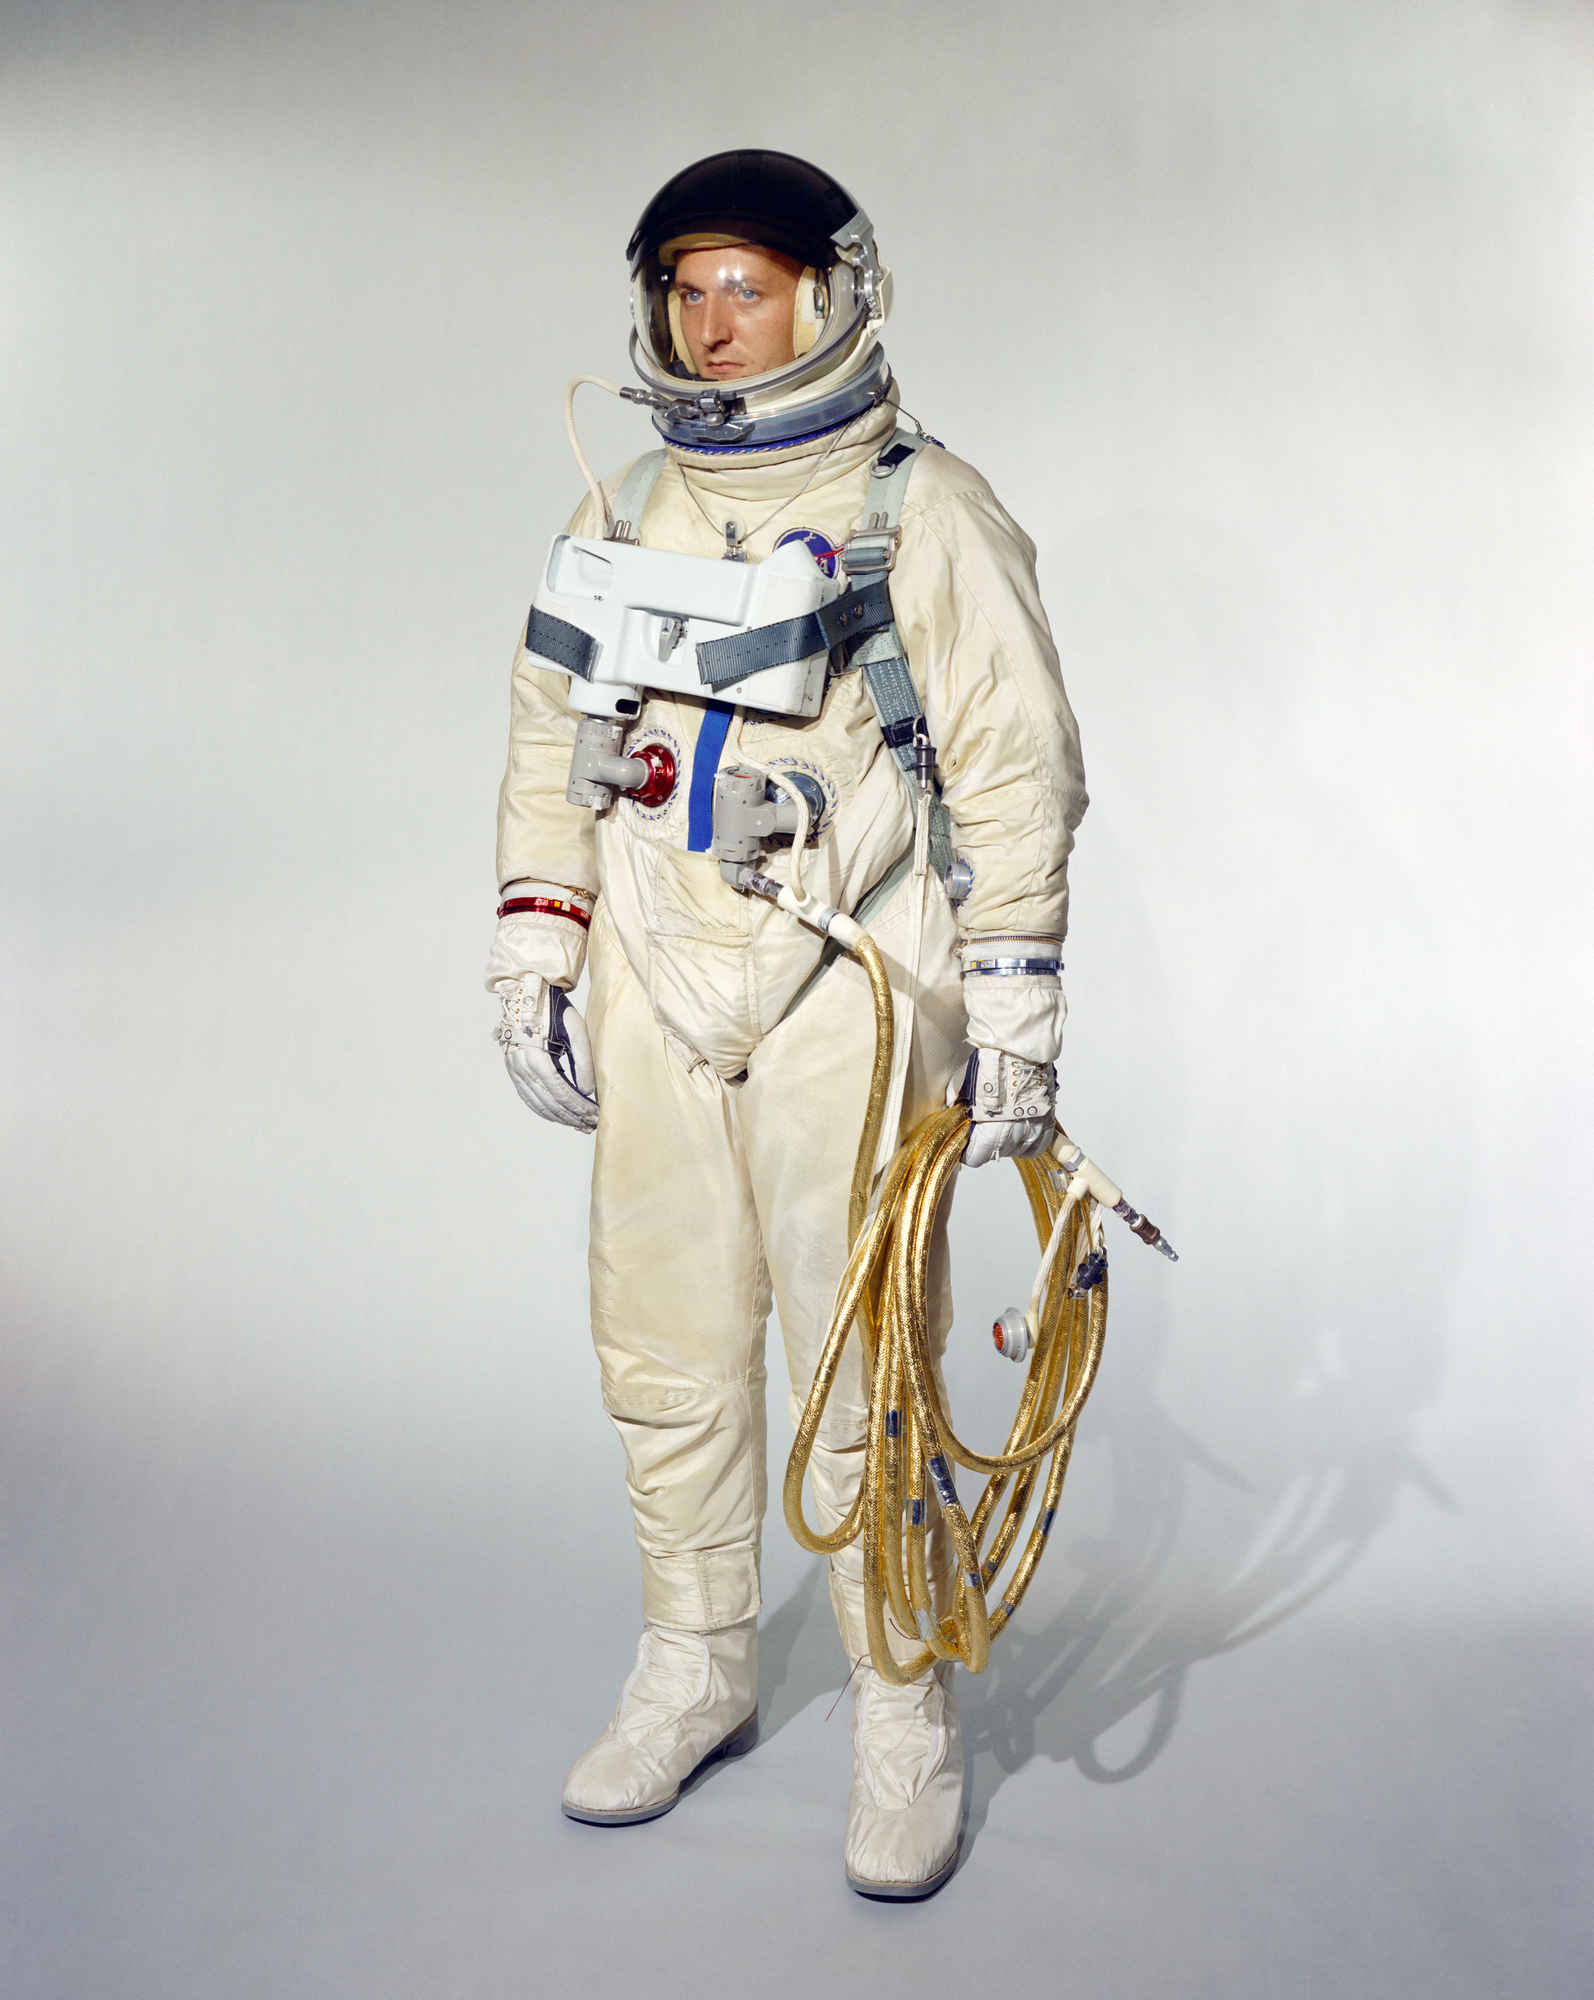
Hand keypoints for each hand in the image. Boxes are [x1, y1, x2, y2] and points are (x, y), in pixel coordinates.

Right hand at [496, 975, 598, 1132]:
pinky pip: (528, 1098)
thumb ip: (584, 1061)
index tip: (595, 1116)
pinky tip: (559, 1116)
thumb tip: (588, 1091)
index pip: (561, 1091)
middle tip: (591, 1125)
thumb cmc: (555, 1011)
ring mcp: (514, 1070)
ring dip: (559, 1118)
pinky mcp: (513, 1071)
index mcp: (537, 1056)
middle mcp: (522, 1066)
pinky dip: (544, 1111)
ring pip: (537, 1104)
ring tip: (579, 1125)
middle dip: (572, 1117)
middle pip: (549, 1102)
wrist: (528, 996)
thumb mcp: (576, 1030)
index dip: (578, 1107)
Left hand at [952, 1047, 1055, 1168]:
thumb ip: (958, 1104)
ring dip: (1010, 1141)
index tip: (967, 1142)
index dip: (968, 1150)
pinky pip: (1038, 1143)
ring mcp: (1033, 1129)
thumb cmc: (992, 1066)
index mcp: (990, 1132)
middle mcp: (1014, 1136)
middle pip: (996, 1153)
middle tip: (985, 1124)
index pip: (976, 1158)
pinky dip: (1030, 1140)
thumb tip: (952, 1111)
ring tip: (1003, 1122)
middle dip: (987, 1141)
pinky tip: (1022, 1127)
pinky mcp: (1048, 1121)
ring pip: (1019, 1150)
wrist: (1021, 1049)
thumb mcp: (964, 1086)